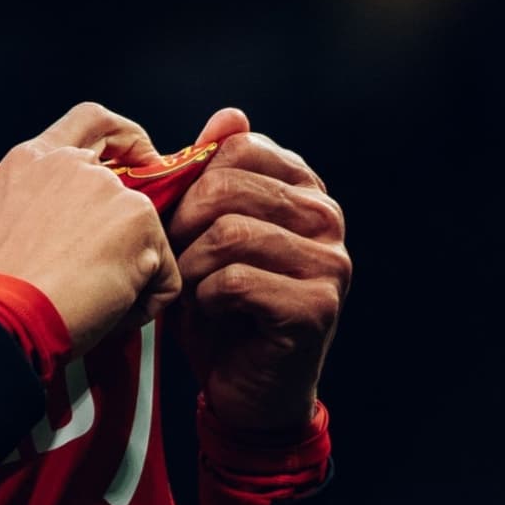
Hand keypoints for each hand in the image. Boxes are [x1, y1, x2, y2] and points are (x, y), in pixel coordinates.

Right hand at [0, 102, 179, 355]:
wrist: (5, 314)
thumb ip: (35, 202)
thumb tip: (57, 222)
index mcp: (32, 160)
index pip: (91, 121)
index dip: (125, 138)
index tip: (140, 161)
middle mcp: (73, 164)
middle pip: (129, 189)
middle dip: (128, 233)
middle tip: (112, 269)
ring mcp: (109, 189)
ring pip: (145, 238)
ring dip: (127, 275)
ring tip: (89, 302)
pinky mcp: (140, 220)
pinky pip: (163, 275)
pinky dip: (142, 303)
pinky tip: (107, 312)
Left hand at [166, 108, 350, 432]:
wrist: (246, 391)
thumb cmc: (220, 306)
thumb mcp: (206, 233)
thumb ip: (214, 175)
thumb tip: (229, 113)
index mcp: (304, 188)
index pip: (238, 148)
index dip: (191, 182)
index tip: (178, 220)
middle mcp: (327, 217)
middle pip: (228, 187)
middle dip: (183, 225)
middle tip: (175, 260)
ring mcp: (330, 262)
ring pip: (228, 233)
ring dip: (190, 266)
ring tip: (190, 288)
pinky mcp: (318, 306)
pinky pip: (234, 280)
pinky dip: (204, 299)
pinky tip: (213, 312)